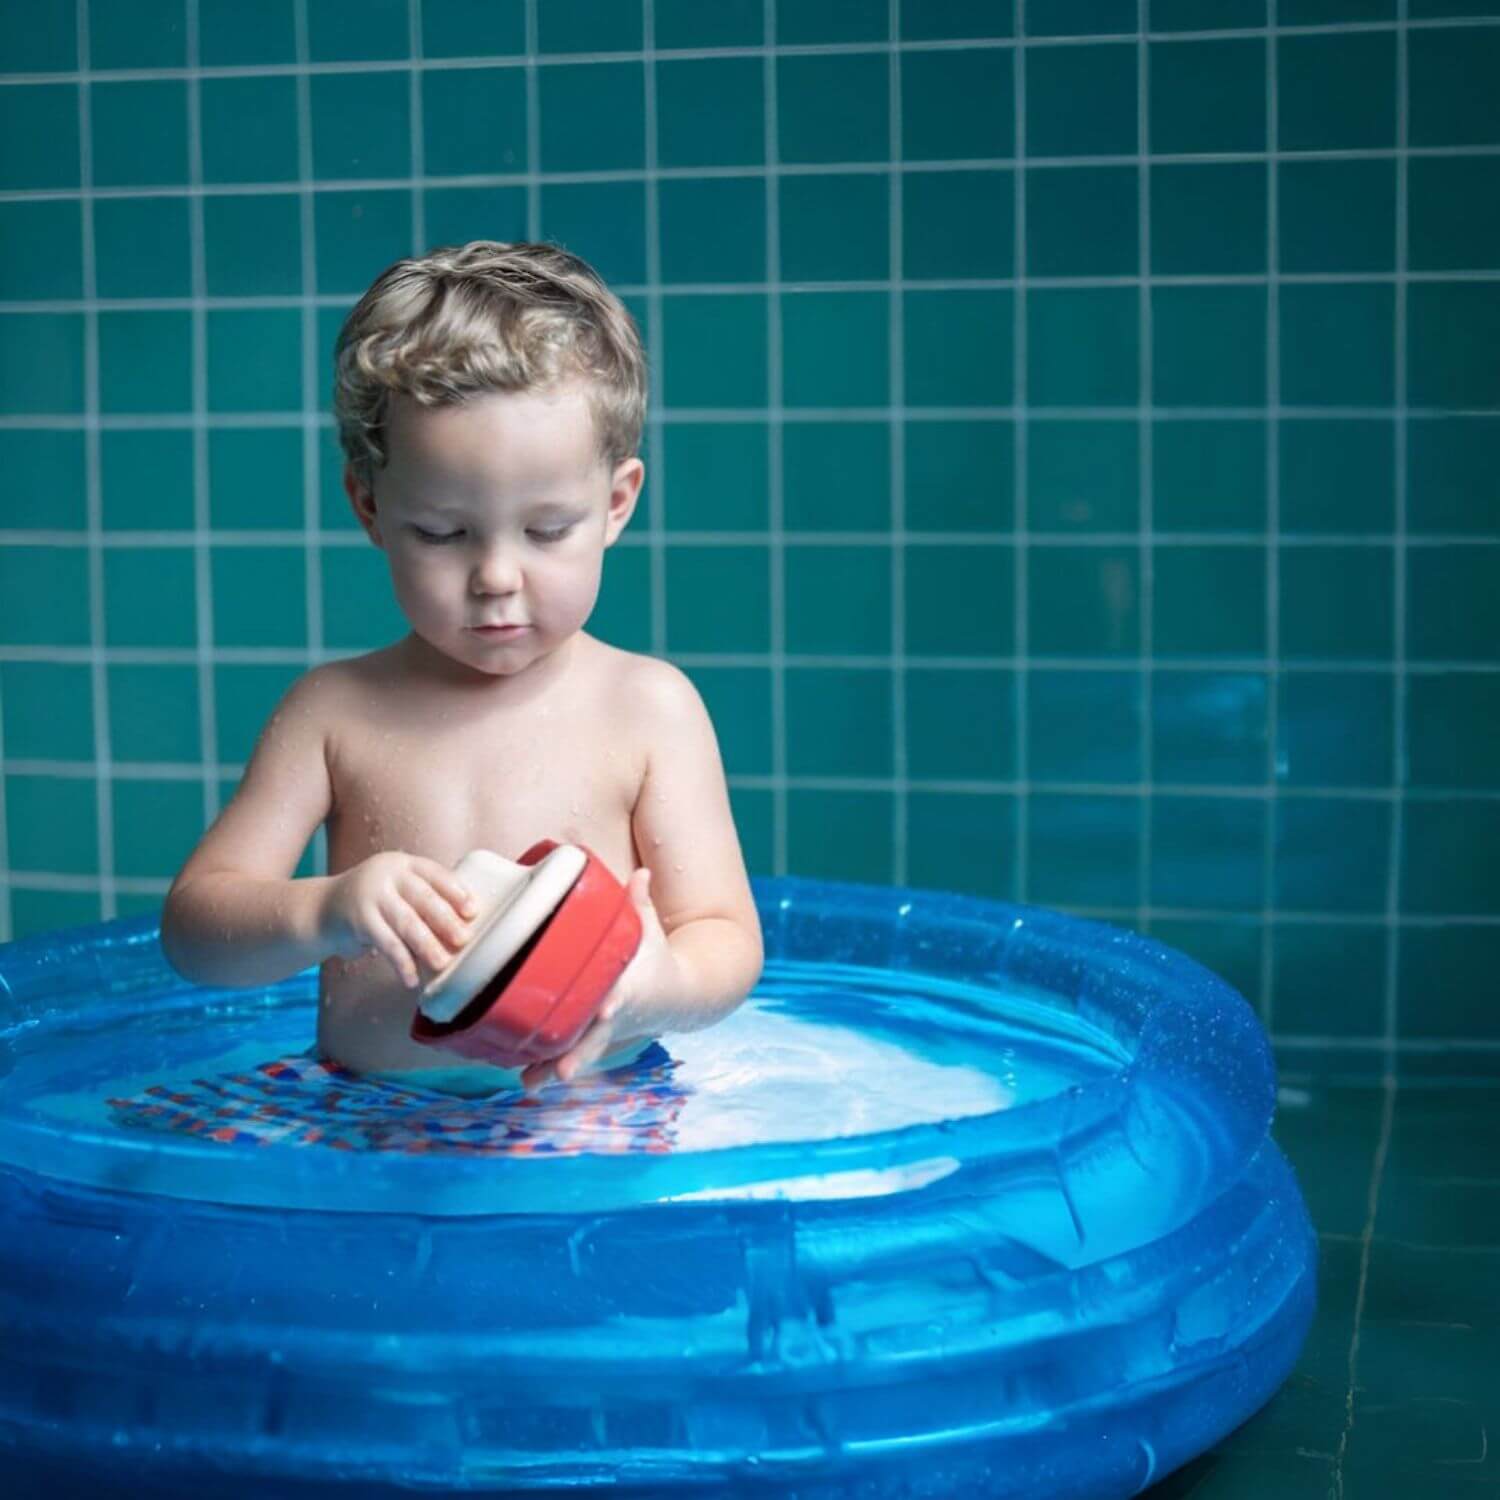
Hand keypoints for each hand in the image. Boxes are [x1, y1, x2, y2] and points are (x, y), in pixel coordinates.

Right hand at [317, 851, 475, 988]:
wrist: (323, 909)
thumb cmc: (376, 903)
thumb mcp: (397, 890)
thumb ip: (423, 899)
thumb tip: (464, 928)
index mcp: (404, 864)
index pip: (435, 874)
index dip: (455, 891)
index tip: (473, 910)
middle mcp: (388, 875)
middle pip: (423, 898)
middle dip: (445, 920)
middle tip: (463, 940)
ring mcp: (371, 896)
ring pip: (406, 922)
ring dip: (426, 945)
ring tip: (442, 963)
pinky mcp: (359, 920)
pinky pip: (386, 943)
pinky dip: (401, 963)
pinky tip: (412, 979)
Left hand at [520, 867, 685, 1091]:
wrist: (678, 997)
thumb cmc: (657, 957)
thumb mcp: (650, 930)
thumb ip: (639, 903)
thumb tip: (641, 873)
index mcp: (630, 986)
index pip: (622, 993)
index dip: (614, 1001)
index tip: (608, 1008)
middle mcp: (616, 1015)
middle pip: (597, 1035)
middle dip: (580, 1052)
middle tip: (563, 1071)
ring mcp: (605, 1032)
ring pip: (579, 1053)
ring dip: (555, 1067)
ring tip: (531, 1082)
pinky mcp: (594, 1040)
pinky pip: (569, 1055)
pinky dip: (548, 1068)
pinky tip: (527, 1081)